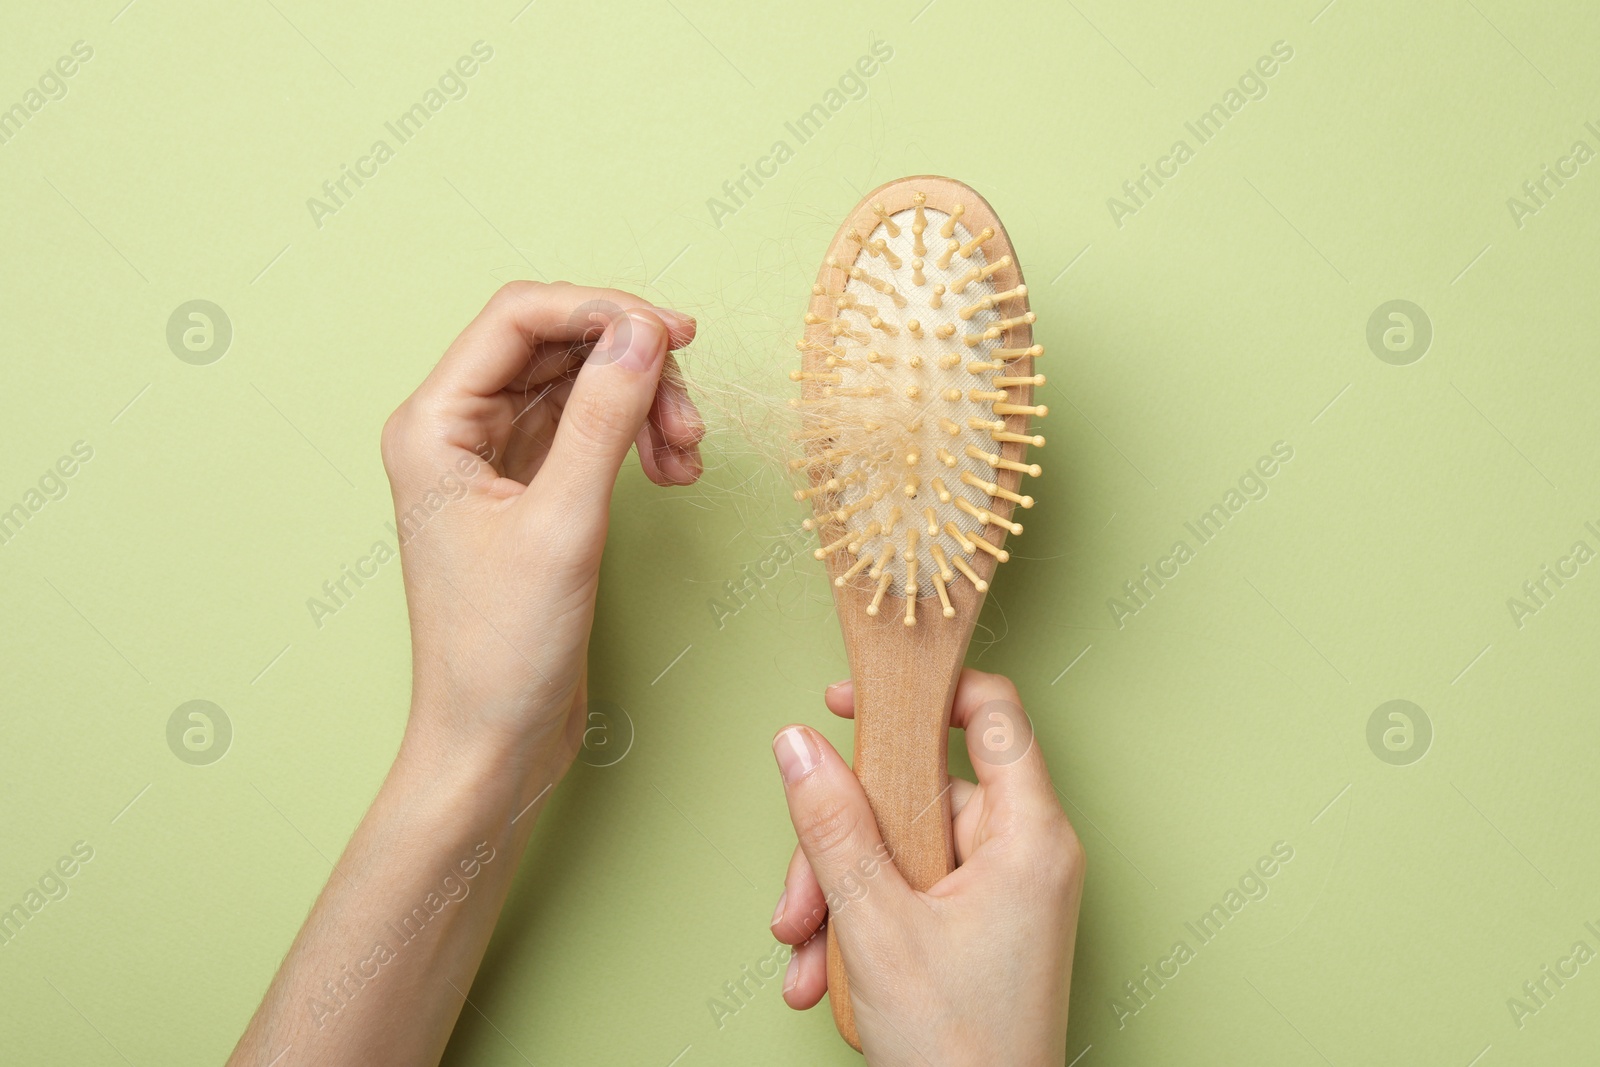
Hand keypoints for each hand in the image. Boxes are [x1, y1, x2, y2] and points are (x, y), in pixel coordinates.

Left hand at [380, 281, 701, 776]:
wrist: (493, 742)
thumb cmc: (502, 650)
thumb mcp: (563, 524)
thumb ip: (604, 418)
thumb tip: (644, 332)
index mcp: (432, 425)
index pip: (519, 318)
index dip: (603, 311)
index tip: (676, 335)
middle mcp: (455, 431)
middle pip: (555, 346)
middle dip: (631, 368)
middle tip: (689, 419)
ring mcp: (491, 461)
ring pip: (579, 387)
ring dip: (641, 406)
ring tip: (686, 457)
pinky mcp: (527, 493)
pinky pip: (586, 432)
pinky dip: (634, 439)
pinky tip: (671, 470)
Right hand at [769, 670, 1083, 1065]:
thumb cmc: (963, 1053)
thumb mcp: (876, 926)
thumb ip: (833, 826)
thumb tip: (798, 745)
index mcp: (1029, 836)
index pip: (991, 714)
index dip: (922, 695)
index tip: (854, 700)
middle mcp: (1024, 855)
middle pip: (918, 794)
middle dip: (841, 845)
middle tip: (800, 900)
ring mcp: (1002, 894)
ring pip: (899, 850)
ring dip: (838, 897)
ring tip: (807, 956)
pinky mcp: (978, 928)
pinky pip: (908, 894)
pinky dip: (860, 926)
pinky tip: (826, 975)